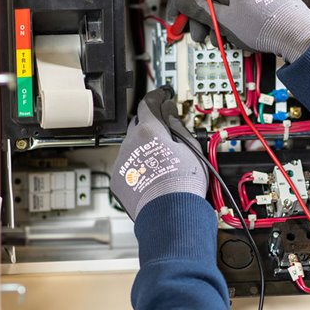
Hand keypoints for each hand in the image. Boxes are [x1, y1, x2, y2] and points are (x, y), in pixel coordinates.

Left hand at [110, 88, 207, 220]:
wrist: (168, 215)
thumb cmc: (183, 183)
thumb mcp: (190, 149)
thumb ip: (178, 128)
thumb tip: (171, 115)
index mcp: (149, 130)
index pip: (149, 103)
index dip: (157, 96)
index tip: (162, 95)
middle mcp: (130, 143)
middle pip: (139, 123)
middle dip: (152, 123)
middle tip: (167, 129)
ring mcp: (122, 161)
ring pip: (132, 146)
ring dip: (144, 146)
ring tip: (162, 159)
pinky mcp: (118, 179)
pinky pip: (127, 165)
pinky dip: (137, 165)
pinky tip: (151, 174)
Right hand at [166, 0, 309, 62]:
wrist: (297, 33)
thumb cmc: (265, 27)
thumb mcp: (224, 22)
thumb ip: (200, 9)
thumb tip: (185, 3)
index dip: (183, 4)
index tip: (178, 16)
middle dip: (204, 16)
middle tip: (201, 34)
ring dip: (220, 18)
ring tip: (223, 37)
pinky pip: (245, 0)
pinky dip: (237, 14)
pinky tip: (239, 30)